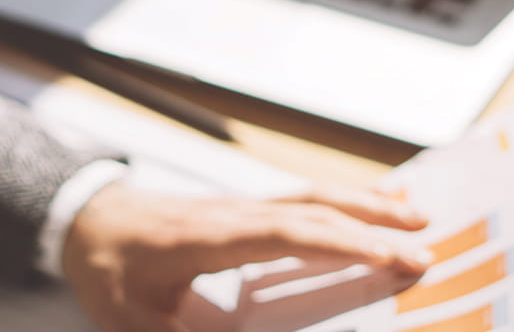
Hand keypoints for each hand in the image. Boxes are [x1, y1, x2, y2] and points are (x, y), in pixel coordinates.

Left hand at [61, 181, 431, 331]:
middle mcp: (238, 213)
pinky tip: (368, 202)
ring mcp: (242, 206)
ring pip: (313, 196)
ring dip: (364, 203)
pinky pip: (301, 199)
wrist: (85, 220)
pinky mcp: (244, 209)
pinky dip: (342, 199)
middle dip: (373, 224)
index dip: (344, 244)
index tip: (392, 258)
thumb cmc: (109, 268)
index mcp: (215, 237)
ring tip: (414, 212)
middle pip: (314, 209)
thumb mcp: (136, 318)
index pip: (292, 234)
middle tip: (427, 243)